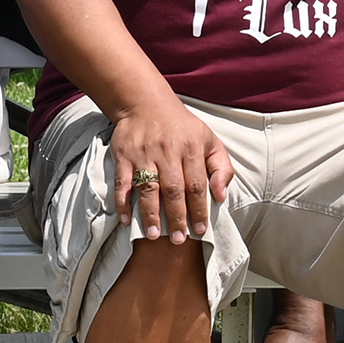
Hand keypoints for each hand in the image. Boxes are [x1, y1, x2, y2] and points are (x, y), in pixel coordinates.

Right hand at [110, 101, 234, 248]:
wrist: (145, 103)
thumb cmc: (182, 127)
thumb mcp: (209, 140)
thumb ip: (221, 167)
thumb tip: (221, 196)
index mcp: (191, 148)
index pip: (197, 185)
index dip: (199, 209)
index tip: (201, 230)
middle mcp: (167, 151)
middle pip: (173, 189)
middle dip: (176, 216)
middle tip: (178, 240)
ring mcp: (144, 154)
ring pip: (148, 187)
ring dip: (150, 213)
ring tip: (153, 235)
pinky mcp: (123, 156)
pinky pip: (122, 182)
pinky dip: (123, 202)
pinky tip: (127, 220)